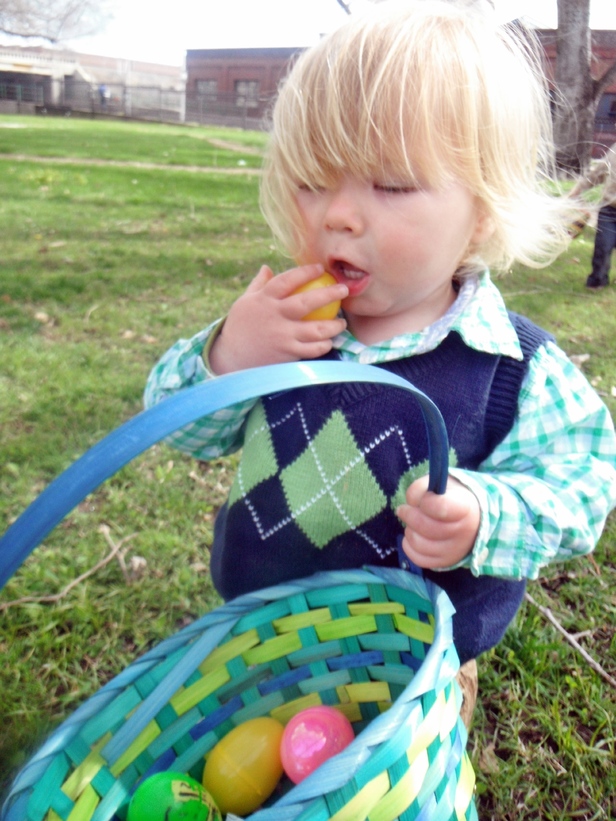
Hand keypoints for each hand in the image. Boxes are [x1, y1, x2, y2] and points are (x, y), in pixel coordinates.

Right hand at [209, 264, 347, 373]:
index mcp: (264, 300)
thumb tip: (267, 267)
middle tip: (344, 289)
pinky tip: (329, 342)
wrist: (231, 357)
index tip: (320, 268)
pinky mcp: (287, 353)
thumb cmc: (240, 326)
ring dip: (333, 326)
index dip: (305, 272)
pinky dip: (323, 346)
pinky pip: (311, 349)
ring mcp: (282, 336)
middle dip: (329, 294)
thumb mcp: (244, 302)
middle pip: (306, 302)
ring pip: (315, 329)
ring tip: (342, 322)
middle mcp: (274, 316)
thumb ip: (258, 284)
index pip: (287, 281)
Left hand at [396, 475, 479, 568]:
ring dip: (409, 530)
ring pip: (419, 543)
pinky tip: (414, 535)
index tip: (422, 498)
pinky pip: (418, 558)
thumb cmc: (451, 498)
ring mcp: (454, 551)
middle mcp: (463, 533)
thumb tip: (410, 502)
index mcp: (465, 508)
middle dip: (409, 515)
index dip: (425, 501)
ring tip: (412, 523)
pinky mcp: (444, 562)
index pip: (440, 508)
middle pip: (426, 527)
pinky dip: (409, 545)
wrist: (470, 519)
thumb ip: (422, 488)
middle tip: (403, 509)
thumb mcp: (439, 484)